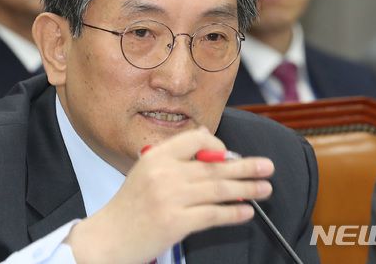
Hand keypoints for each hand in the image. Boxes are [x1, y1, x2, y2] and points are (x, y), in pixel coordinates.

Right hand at [65, 127, 273, 263]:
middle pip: (214, 166)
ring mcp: (170, 198)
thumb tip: (208, 143)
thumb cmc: (128, 207)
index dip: (217, 145)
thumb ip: (173, 158)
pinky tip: (246, 211)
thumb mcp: (145, 172)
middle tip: (267, 166)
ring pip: (218, 189)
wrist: (108, 238)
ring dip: (246, 188)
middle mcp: (164, 173)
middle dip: (245, 166)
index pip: (195, 139)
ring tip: (264, 188)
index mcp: (156, 157)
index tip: (229, 153)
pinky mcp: (175, 222)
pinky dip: (233, 212)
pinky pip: (213, 214)